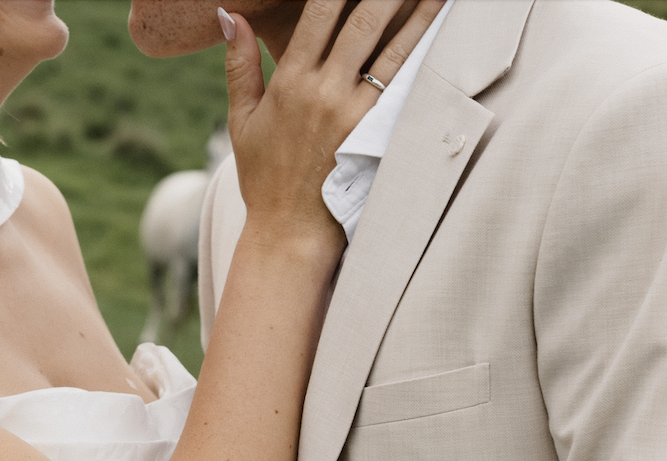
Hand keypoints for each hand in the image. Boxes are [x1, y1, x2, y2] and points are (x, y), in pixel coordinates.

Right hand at [226, 0, 447, 254]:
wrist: (289, 233)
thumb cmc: (263, 178)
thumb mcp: (241, 120)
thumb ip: (239, 64)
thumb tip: (232, 14)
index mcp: (289, 81)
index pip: (320, 10)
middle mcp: (322, 90)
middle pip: (362, 18)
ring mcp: (351, 112)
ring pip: (390, 45)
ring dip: (416, 9)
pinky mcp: (372, 134)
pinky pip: (401, 81)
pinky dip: (420, 49)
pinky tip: (434, 23)